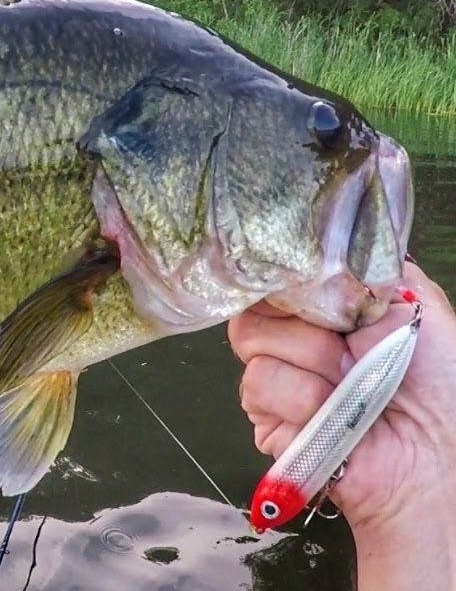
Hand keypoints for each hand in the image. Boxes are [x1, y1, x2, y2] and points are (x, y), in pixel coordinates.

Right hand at [230, 262, 455, 587]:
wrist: (437, 448)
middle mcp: (293, 338)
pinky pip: (258, 384)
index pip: (273, 273)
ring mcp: (275, 376)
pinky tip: (329, 411)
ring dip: (311, 361)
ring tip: (348, 383)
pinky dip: (301, 397)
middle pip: (255, 302)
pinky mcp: (265, 416)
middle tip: (350, 341)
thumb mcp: (408, 296)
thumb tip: (308, 243)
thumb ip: (356, 263)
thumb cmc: (438, 378)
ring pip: (252, 340)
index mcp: (323, 306)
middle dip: (307, 321)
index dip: (285, 274)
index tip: (313, 283)